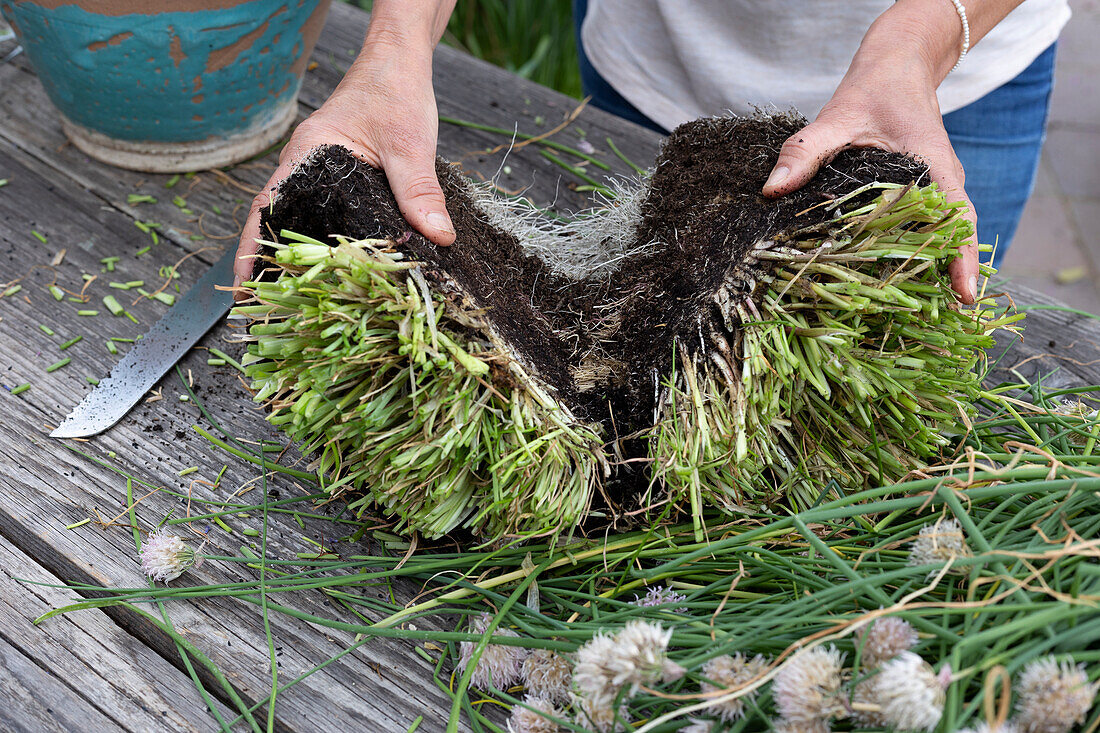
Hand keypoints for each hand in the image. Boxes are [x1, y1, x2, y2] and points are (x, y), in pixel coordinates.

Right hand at [234, 3, 456, 293]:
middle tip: (272, 314)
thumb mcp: (410, 144)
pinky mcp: (341, 178)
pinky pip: (325, 216)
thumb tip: (438, 237)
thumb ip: (419, 191)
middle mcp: (306, 167)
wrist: (402, 62)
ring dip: (297, 260)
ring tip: (299, 305)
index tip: (243, 288)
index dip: (252, 251)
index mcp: (308, 157)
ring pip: (301, 222)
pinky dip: (325, 244)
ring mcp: (321, 173)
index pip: (267, 209)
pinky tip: (337, 271)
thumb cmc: (396, 92)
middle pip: (279, 224)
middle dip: (272, 268)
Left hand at [761, 4, 981, 304]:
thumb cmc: (871, 92)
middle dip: (944, 280)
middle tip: (932, 325)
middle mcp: (943, 184)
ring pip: (939, 239)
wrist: (895, 70)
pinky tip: (892, 289)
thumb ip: (804, 151)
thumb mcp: (835, 117)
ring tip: (913, 320)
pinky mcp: (921, 197)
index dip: (962, 259)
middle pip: (951, 239)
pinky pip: (923, 232)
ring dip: (930, 273)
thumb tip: (771, 190)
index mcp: (935, 167)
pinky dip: (913, 258)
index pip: (957, 218)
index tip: (963, 296)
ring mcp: (935, 193)